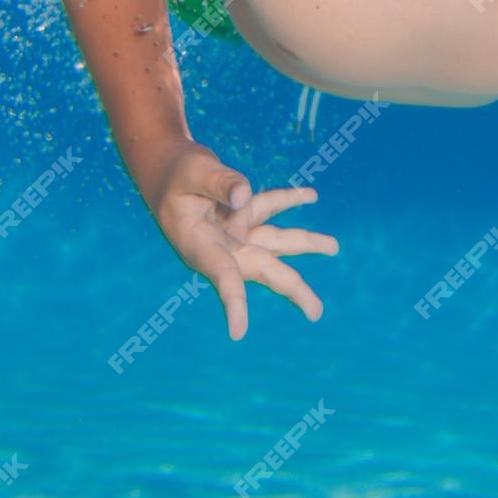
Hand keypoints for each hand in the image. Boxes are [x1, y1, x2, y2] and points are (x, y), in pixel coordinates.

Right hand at [140, 140, 338, 339]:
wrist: (163, 166)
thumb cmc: (173, 172)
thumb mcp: (191, 171)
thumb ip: (218, 182)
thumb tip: (245, 196)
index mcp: (200, 245)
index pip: (221, 275)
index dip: (232, 301)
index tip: (238, 331)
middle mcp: (223, 245)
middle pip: (263, 268)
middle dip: (291, 288)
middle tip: (316, 313)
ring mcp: (235, 229)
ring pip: (276, 241)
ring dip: (306, 243)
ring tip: (334, 247)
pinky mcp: (242, 210)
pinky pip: (270, 207)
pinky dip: (290, 200)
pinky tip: (311, 196)